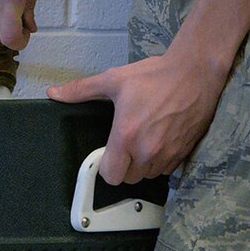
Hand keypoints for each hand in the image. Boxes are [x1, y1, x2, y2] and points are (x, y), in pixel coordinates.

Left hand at [49, 43, 229, 181]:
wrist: (195, 72)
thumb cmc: (156, 75)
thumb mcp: (114, 79)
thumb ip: (81, 90)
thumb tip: (54, 94)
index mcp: (126, 135)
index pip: (110, 176)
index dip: (106, 166)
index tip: (108, 152)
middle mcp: (147, 150)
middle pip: (128, 178)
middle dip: (124, 165)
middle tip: (126, 143)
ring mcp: (168, 154)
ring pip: (148, 176)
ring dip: (142, 165)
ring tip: (143, 141)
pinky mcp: (184, 152)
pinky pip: (166, 169)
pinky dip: (160, 161)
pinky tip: (160, 140)